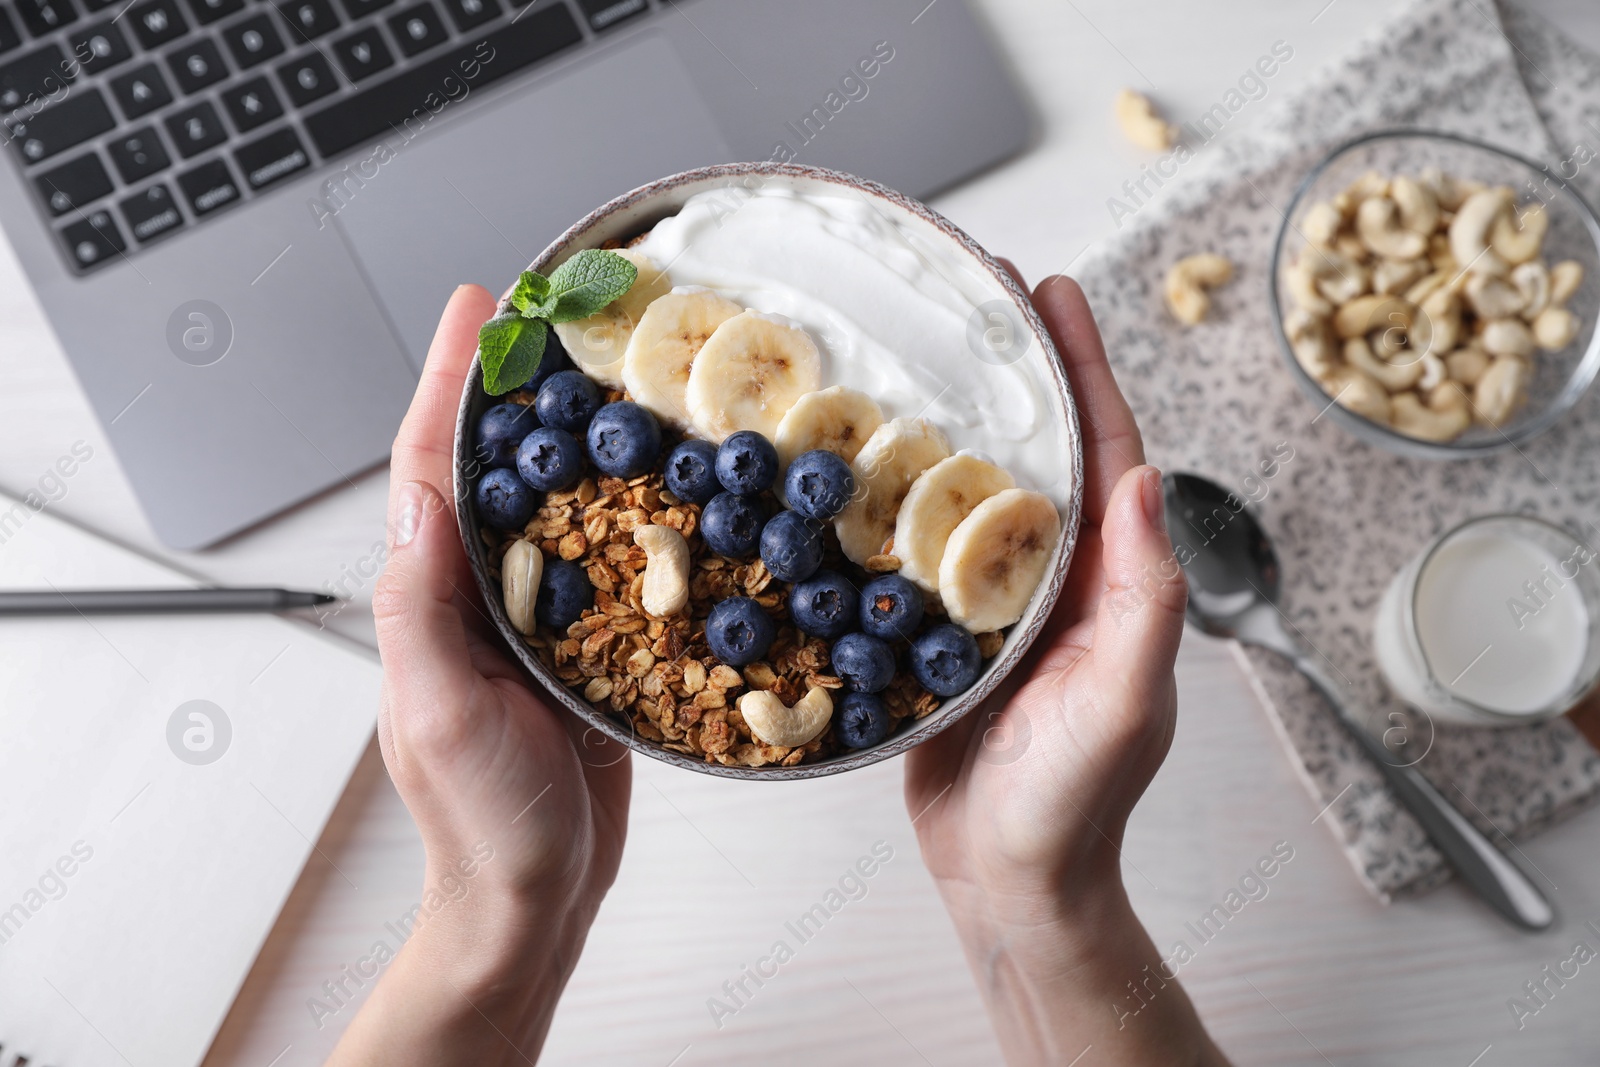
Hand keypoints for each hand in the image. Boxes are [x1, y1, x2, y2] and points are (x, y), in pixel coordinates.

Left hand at [330, 285, 630, 1066]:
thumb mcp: (441, 713)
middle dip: (522, 387)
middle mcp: (483, 595)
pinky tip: (677, 481)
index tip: (481, 306)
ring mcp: (539, 619)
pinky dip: (639, 514)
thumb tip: (418, 494)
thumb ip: (421, 606)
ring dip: (586, 436)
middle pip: (500, 468)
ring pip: (561, 505)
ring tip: (625, 369)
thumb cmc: (483, 822)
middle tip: (563, 313)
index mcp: (435, 599)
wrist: (536, 896)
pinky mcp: (593, 647)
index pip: (434, 468)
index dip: (453, 382)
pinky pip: (616, 564)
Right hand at [905, 275, 1228, 1065]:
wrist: (1007, 879)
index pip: (1104, 448)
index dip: (1082, 365)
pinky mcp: (941, 632)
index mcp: (1109, 579)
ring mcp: (995, 601)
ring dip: (949, 415)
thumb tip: (1146, 482)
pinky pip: (919, 546)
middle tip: (972, 293)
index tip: (1051, 291)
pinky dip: (892, 494)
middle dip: (1013, 366)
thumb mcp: (1122, 704)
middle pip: (1037, 447)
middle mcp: (1056, 576)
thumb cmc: (1071, 806)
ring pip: (973, 486)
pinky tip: (851, 461)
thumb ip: (1143, 601)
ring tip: (910, 350)